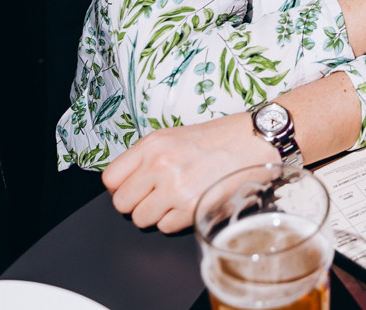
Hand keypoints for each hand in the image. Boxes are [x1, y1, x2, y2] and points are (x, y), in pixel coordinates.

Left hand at [103, 113, 276, 232]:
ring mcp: (174, 188)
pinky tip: (191, 204)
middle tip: (156, 196)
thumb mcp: (174, 137)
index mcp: (152, 146)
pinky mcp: (191, 208)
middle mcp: (159, 166)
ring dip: (156, 214)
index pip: (110, 179)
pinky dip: (176, 221)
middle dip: (137, 204)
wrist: (255, 139)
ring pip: (141, 219)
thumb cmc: (219, 138)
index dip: (121, 188)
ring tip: (176, 200)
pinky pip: (165, 227)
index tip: (132, 189)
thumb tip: (124, 185)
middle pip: (121, 203)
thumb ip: (146, 158)